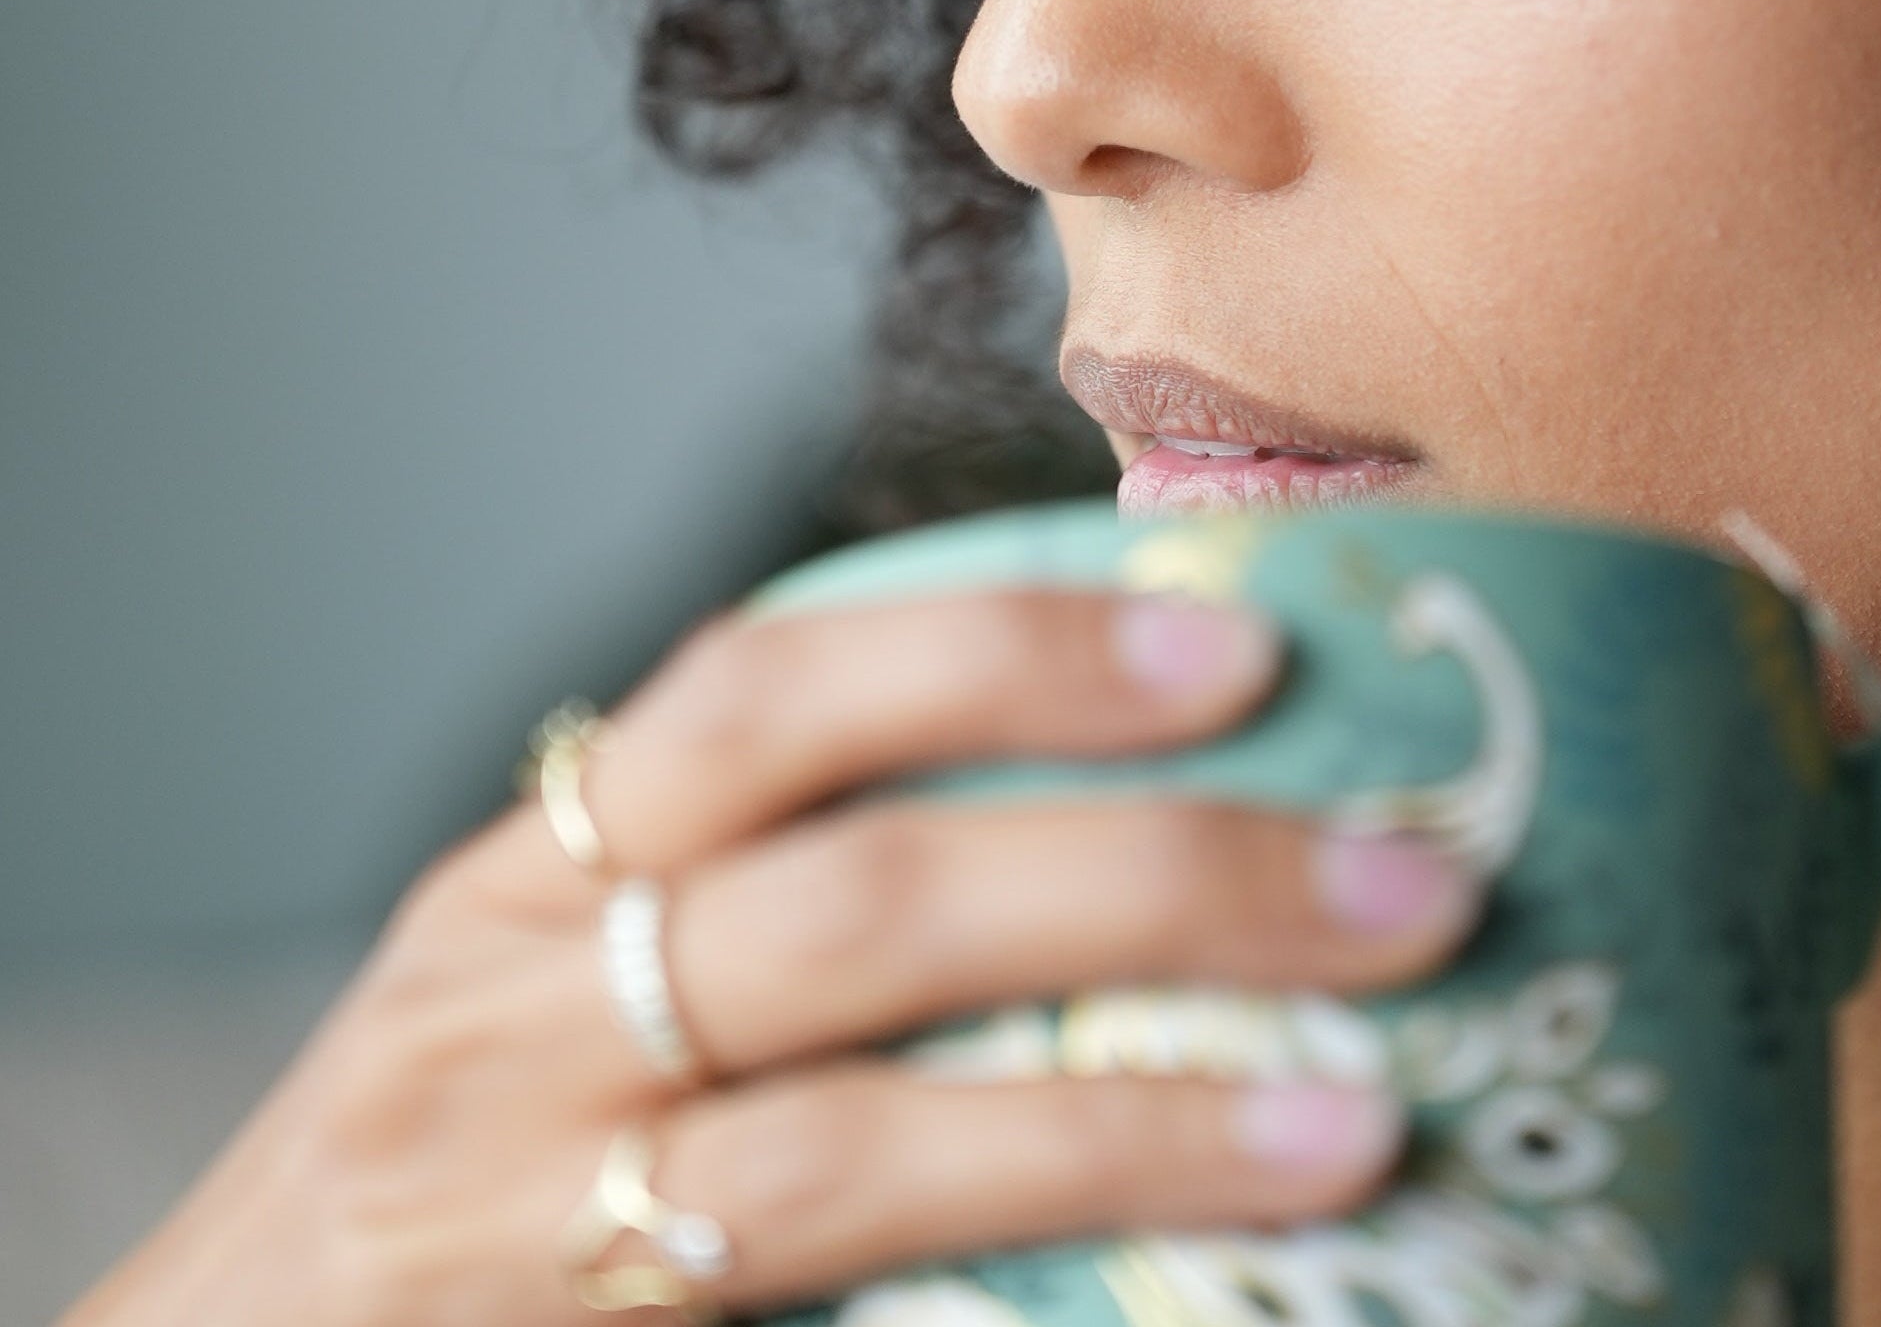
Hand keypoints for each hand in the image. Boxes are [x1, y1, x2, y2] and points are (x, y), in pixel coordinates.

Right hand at [64, 588, 1476, 1324]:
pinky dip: (1033, 1261)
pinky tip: (1197, 1271)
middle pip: (865, 898)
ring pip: (861, 1137)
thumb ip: (774, 895)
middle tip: (1402, 878)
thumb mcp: (562, 979)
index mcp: (542, 868)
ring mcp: (525, 1203)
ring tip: (1359, 1111)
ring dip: (1138, 1118)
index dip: (1008, 654)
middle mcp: (520, 1007)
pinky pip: (831, 1301)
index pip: (768, 690)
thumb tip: (1124, 819)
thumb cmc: (450, 1162)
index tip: (1236, 646)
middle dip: (1154, 877)